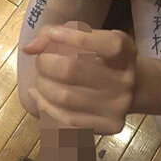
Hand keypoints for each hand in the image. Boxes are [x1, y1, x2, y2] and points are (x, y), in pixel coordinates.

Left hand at [22, 24, 136, 134]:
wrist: (130, 90)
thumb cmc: (101, 58)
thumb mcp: (87, 37)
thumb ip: (57, 34)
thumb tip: (30, 48)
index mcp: (124, 51)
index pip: (104, 44)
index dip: (74, 37)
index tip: (53, 34)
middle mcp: (125, 79)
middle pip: (71, 70)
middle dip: (46, 63)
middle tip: (41, 61)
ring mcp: (117, 106)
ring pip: (64, 97)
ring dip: (42, 86)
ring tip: (40, 80)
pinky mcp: (107, 126)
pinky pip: (66, 120)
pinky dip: (45, 107)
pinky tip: (39, 96)